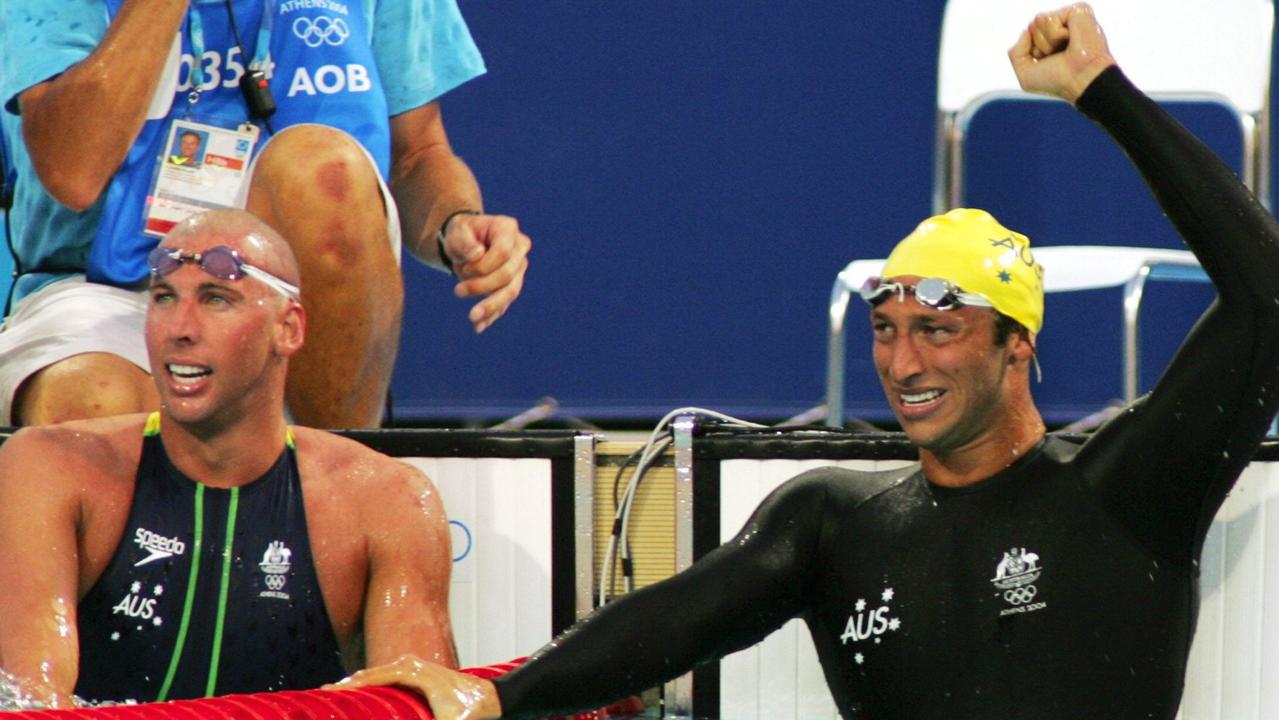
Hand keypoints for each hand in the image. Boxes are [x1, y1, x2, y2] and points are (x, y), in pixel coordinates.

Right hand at [326, 654, 501, 719]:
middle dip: (343, 688)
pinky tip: (357, 696)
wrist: (494, 700)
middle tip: (318, 698)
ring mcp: (413, 668)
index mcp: (411, 671)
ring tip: (330, 698)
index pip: (369, 678)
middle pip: (367, 675)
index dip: (345, 689)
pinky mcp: (416, 675)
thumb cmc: (472, 711)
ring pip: (375, 677)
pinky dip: (368, 687)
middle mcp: (410, 665)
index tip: (323, 695)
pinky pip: (384, 680)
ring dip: (355, 687)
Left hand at [440, 213, 531, 332]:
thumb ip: (463, 241)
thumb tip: (477, 256)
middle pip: (508, 274)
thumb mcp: (456, 230)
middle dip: (482, 286)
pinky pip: (505, 303)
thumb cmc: (461, 233)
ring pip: (511, 292)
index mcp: (507, 229)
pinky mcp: (512, 285)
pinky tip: (478, 326)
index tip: (463, 268)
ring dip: (491, 306)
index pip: (503, 252)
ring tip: (472, 318)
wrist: (464, 241)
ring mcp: (519, 268)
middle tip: (457, 292)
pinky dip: (491, 315)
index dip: (483, 265)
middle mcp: (520, 248)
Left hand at [1008, 3, 1115, 103]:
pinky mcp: (1078, 11)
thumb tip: (1025, 30)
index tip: (1051, 62)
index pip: (1028, 33)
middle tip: (1058, 55)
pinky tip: (1071, 40)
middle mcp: (1062, 27)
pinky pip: (1049, 18)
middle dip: (1039, 45)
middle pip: (1032, 25)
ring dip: (1047, 41)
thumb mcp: (1025, 73)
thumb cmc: (1057, 81)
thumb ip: (1015, 52)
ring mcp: (1070, 19)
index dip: (1033, 51)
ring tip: (1065, 48)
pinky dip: (1055, 34)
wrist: (1081, 80)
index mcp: (1052, 40)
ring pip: (1038, 20)